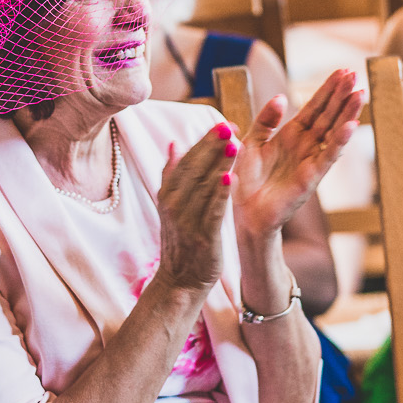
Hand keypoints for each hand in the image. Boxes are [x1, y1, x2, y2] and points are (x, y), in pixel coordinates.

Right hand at [156, 123, 235, 292]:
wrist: (179, 280)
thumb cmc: (180, 239)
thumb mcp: (171, 205)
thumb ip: (172, 174)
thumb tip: (173, 143)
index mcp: (168, 192)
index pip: (187, 159)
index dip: (205, 140)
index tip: (222, 122)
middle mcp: (174, 203)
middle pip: (194, 168)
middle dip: (211, 146)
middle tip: (228, 125)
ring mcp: (187, 220)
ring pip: (204, 187)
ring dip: (219, 164)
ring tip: (234, 143)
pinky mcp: (203, 237)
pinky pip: (212, 211)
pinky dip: (220, 194)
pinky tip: (232, 177)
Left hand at [230, 69, 363, 244]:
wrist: (241, 211)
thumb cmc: (244, 178)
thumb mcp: (250, 140)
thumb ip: (265, 119)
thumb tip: (282, 97)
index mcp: (290, 134)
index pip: (314, 107)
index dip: (328, 90)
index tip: (342, 71)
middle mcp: (304, 145)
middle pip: (328, 115)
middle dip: (341, 95)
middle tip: (355, 74)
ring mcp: (310, 161)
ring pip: (333, 132)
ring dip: (347, 114)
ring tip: (360, 94)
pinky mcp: (311, 178)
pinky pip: (328, 156)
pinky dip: (339, 141)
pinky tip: (352, 125)